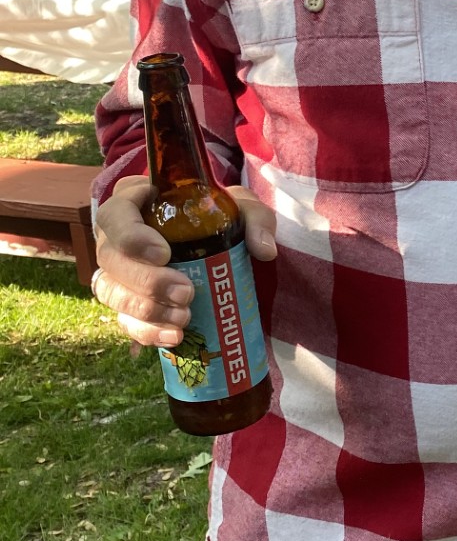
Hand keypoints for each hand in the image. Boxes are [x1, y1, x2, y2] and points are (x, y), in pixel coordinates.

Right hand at [92, 176, 275, 349]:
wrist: (218, 249)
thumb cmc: (219, 218)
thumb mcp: (241, 209)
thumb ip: (255, 218)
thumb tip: (264, 250)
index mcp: (135, 203)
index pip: (115, 214)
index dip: (130, 235)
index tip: (163, 253)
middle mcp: (116, 238)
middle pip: (109, 259)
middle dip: (146, 281)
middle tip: (186, 292)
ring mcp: (117, 273)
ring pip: (110, 292)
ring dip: (145, 310)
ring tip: (184, 317)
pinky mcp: (127, 304)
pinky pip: (124, 321)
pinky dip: (146, 332)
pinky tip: (173, 336)